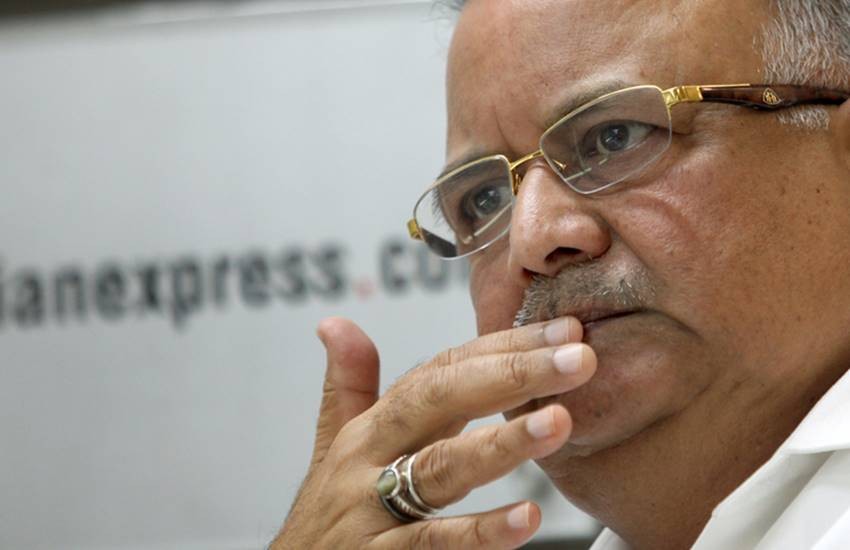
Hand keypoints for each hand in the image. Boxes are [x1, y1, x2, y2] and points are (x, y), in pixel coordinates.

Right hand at [271, 316, 595, 548]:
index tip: (562, 330)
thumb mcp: (334, 448)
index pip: (441, 371)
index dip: (501, 346)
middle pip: (439, 402)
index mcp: (371, 426)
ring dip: (499, 444)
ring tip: (558, 423)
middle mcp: (368, 459)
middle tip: (579, 357)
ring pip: (439, 468)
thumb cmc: (327, 514)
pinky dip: (480, 532)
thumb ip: (347, 386)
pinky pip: (433, 543)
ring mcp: (371, 510)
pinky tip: (526, 518)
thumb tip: (335, 323)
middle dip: (511, 375)